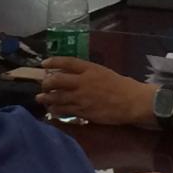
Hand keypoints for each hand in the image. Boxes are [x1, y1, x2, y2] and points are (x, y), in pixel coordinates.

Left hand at [37, 58, 155, 127]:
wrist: (131, 102)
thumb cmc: (121, 86)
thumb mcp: (104, 72)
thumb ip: (88, 73)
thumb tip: (72, 75)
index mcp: (90, 69)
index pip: (67, 62)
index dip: (53, 61)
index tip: (44, 63)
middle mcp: (83, 82)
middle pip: (57, 80)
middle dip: (47, 83)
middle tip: (43, 85)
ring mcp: (82, 97)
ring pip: (58, 97)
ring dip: (47, 98)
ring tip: (41, 99)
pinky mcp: (83, 111)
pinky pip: (65, 111)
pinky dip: (56, 110)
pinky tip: (52, 111)